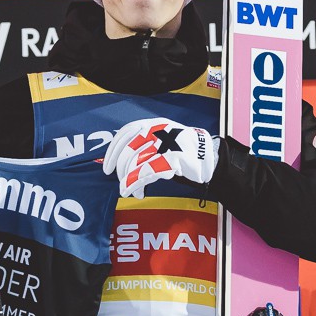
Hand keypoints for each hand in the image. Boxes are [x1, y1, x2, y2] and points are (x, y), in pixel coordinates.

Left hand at [103, 118, 217, 198]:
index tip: (107, 167)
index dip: (113, 151)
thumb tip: (120, 160)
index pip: (125, 133)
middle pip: (129, 151)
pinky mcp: (174, 158)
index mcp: (153, 124)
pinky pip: (148, 172)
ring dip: (128, 180)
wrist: (207, 156)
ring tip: (126, 190)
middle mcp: (158, 130)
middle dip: (121, 169)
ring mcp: (166, 143)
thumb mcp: (162, 138)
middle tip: (120, 181)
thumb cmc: (181, 149)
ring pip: (137, 163)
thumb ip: (143, 143)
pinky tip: (134, 191)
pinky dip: (137, 183)